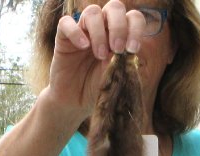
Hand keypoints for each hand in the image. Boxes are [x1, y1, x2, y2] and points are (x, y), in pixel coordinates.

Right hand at [49, 2, 145, 118]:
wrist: (75, 102)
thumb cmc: (98, 87)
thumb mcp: (116, 78)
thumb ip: (123, 63)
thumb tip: (124, 50)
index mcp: (119, 35)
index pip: (133, 18)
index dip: (136, 29)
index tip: (133, 49)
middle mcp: (102, 27)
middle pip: (115, 8)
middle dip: (119, 27)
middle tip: (117, 49)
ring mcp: (83, 29)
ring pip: (92, 12)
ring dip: (99, 32)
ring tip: (100, 55)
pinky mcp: (63, 37)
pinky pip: (66, 23)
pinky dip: (75, 32)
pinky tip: (82, 47)